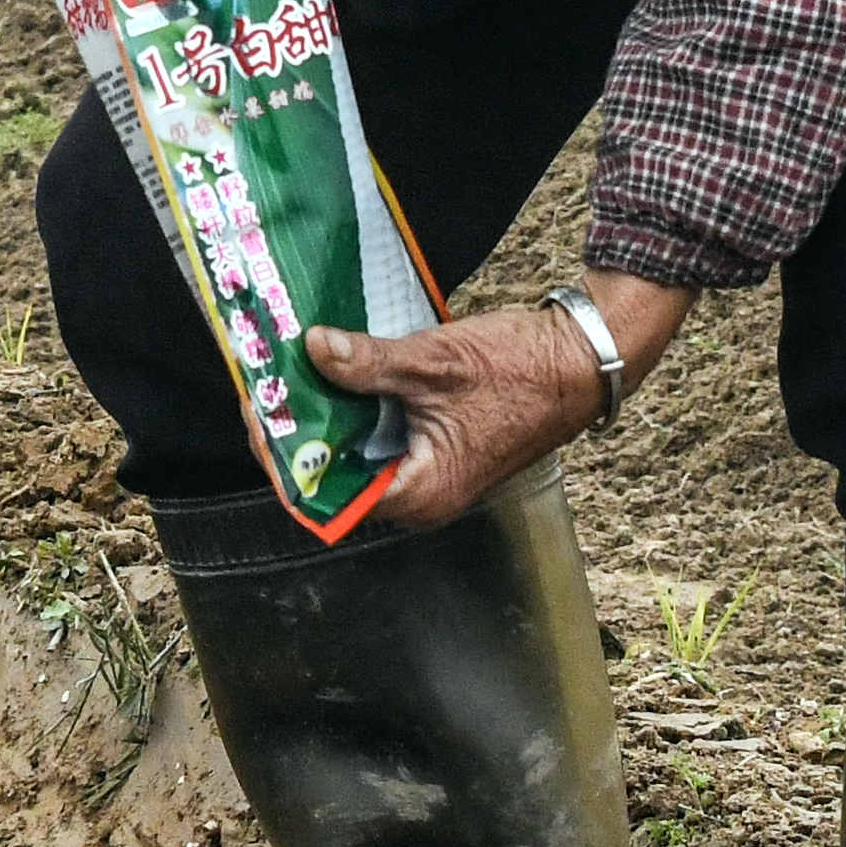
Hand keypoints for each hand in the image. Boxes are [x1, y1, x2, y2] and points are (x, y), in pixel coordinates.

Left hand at [299, 271, 696, 535]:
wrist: (583, 360)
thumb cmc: (523, 372)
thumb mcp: (435, 363)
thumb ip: (369, 363)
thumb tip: (313, 350)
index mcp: (420, 493)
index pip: (327, 495)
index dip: (287, 456)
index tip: (262, 410)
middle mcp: (421, 496)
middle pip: (334, 476)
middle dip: (298, 430)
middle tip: (267, 382)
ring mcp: (428, 473)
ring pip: (354, 453)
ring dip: (324, 415)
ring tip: (290, 374)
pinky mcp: (434, 447)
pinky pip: (378, 436)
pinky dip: (354, 407)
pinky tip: (333, 371)